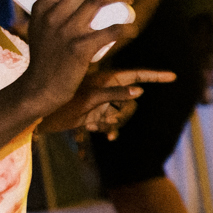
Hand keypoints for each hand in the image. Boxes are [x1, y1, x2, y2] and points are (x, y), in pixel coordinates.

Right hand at [18, 0, 135, 116]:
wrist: (40, 87)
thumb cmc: (46, 56)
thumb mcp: (40, 28)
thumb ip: (52, 10)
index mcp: (42, 7)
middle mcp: (52, 15)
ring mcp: (66, 32)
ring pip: (99, 0)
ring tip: (129, 0)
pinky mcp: (79, 49)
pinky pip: (112, 31)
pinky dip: (128, 27)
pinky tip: (134, 28)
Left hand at [42, 68, 170, 137]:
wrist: (39, 119)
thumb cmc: (60, 105)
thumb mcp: (89, 100)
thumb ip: (114, 94)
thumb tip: (140, 91)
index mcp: (105, 80)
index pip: (135, 75)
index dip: (154, 76)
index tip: (173, 76)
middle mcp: (106, 90)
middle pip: (130, 100)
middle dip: (123, 112)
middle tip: (104, 119)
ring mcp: (102, 103)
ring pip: (121, 113)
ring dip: (113, 123)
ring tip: (94, 126)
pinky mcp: (96, 116)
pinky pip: (112, 123)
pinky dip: (109, 129)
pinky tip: (106, 136)